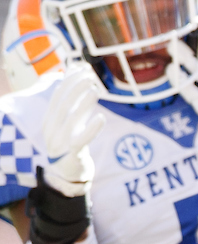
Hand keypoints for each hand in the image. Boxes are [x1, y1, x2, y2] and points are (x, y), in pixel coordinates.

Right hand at [42, 65, 103, 196]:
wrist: (67, 175)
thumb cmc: (70, 144)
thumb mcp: (70, 122)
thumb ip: (74, 101)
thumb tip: (77, 72)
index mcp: (50, 118)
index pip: (58, 94)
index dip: (71, 80)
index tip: (85, 69)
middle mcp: (52, 128)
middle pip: (63, 103)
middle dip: (76, 88)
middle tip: (91, 77)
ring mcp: (61, 142)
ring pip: (71, 119)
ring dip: (83, 104)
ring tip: (95, 91)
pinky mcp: (73, 155)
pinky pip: (81, 140)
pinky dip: (91, 129)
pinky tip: (102, 118)